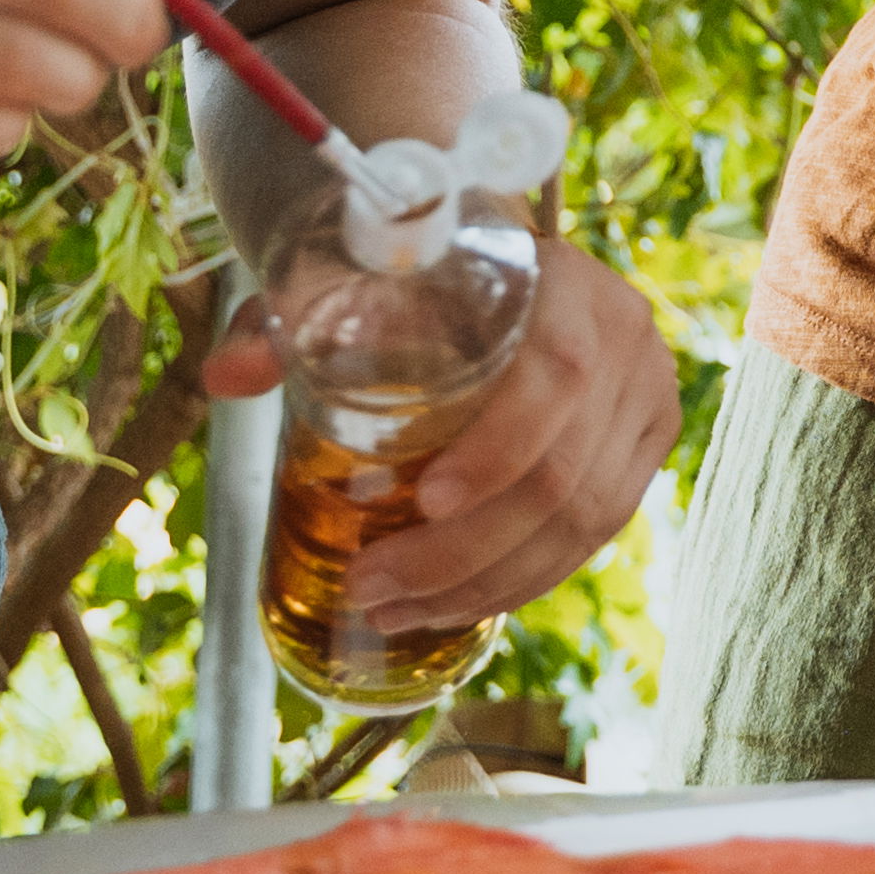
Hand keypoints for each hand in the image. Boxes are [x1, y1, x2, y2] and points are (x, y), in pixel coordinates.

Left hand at [207, 241, 684, 635]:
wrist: (502, 262)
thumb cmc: (421, 277)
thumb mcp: (349, 283)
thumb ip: (285, 324)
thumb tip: (226, 379)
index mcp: (570, 283)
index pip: (558, 371)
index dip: (499, 448)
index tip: (425, 499)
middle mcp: (628, 338)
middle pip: (566, 471)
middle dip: (465, 551)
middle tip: (374, 585)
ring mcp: (648, 396)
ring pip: (587, 519)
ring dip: (490, 582)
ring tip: (400, 610)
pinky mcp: (647, 446)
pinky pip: (600, 533)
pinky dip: (529, 577)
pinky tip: (461, 602)